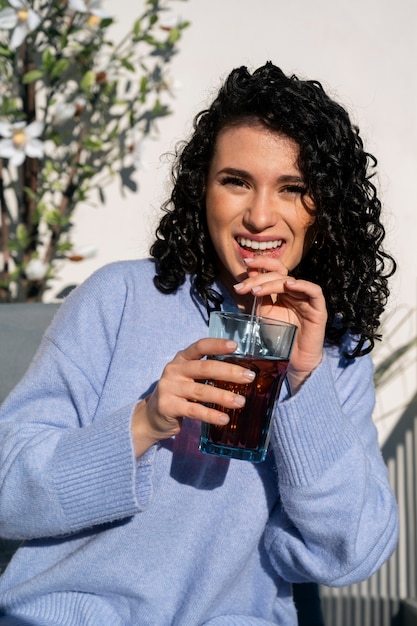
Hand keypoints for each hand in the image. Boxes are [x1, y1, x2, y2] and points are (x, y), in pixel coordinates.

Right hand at [131, 338, 255, 457]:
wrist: (152, 416)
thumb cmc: (179, 394)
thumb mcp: (189, 378)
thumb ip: (207, 373)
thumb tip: (241, 375)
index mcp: (182, 359)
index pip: (200, 347)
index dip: (217, 345)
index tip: (235, 346)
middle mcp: (174, 370)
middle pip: (204, 368)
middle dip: (229, 372)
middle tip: (249, 377)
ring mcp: (170, 388)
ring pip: (201, 391)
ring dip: (223, 396)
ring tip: (241, 402)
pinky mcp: (168, 406)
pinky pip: (194, 410)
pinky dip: (211, 415)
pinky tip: (224, 419)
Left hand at [234, 256, 326, 393]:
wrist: (292, 360)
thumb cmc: (278, 338)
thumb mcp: (263, 313)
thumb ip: (258, 296)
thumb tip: (246, 276)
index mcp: (282, 291)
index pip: (274, 270)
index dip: (261, 263)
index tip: (245, 264)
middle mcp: (295, 292)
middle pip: (279, 274)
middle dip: (259, 278)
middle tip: (243, 287)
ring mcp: (307, 299)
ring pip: (291, 282)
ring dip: (273, 283)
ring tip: (256, 291)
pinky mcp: (318, 309)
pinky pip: (314, 291)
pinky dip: (302, 286)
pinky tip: (289, 286)